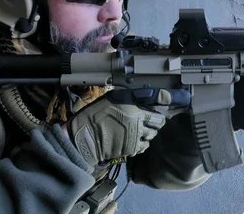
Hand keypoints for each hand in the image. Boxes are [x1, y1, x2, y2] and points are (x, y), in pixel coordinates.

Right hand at [66, 87, 188, 165]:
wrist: (85, 137)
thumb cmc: (97, 114)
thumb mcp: (115, 97)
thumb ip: (136, 96)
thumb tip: (156, 94)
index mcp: (135, 110)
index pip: (158, 115)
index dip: (158, 114)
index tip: (154, 113)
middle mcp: (138, 124)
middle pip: (157, 126)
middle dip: (154, 123)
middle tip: (147, 121)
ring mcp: (135, 138)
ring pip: (151, 137)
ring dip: (148, 133)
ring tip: (139, 130)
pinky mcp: (131, 149)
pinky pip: (143, 147)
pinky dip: (141, 144)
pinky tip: (134, 139)